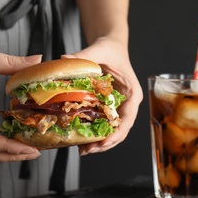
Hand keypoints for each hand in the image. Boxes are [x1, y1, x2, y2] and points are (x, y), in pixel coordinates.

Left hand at [62, 36, 142, 154]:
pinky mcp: (108, 108)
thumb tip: (65, 60)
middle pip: (121, 130)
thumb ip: (85, 56)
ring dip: (99, 142)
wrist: (111, 47)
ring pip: (112, 131)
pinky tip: (81, 138)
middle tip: (87, 150)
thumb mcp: (100, 50)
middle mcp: (128, 104)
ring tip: (83, 150)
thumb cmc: (110, 49)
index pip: (128, 118)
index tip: (104, 141)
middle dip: (106, 143)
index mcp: (132, 93)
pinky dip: (94, 133)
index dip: (117, 132)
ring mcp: (118, 107)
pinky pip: (103, 124)